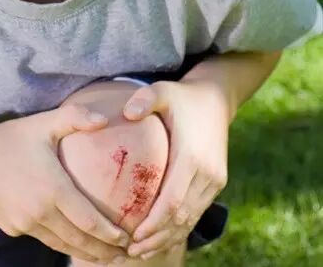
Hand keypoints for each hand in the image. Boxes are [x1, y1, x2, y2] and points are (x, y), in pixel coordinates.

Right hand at [0, 105, 130, 262]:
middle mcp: (38, 212)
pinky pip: (42, 237)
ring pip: (60, 244)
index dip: (110, 234)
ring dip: (85, 253)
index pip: (88, 220)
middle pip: (77, 240)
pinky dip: (61, 243)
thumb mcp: (44, 122)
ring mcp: (23, 223)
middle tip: (126, 254)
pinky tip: (74, 242)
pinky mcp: (12, 228)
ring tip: (106, 257)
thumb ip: (76, 117)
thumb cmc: (12, 136)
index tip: (127, 239)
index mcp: (51, 188)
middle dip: (104, 251)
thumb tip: (105, 119)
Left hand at [121, 80, 228, 259]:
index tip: (133, 237)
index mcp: (192, 156)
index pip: (173, 201)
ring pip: (191, 219)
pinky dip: (178, 227)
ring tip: (141, 251)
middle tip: (131, 252)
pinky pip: (196, 211)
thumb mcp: (162, 90)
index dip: (154, 223)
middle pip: (182, 217)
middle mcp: (207, 173)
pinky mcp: (216, 181)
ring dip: (167, 237)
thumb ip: (145, 99)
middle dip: (157, 238)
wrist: (215, 99)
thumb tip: (127, 112)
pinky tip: (160, 235)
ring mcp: (214, 180)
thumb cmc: (181, 97)